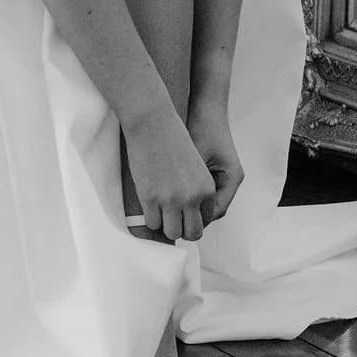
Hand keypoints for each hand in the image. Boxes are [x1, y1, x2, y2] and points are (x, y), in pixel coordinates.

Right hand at [123, 106, 216, 243]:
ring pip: (171, 233)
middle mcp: (192, 198)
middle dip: (183, 230)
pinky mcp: (150, 198)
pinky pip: (152, 223)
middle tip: (173, 220)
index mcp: (207, 188)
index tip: (184, 213)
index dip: (193, 218)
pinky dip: (151, 219)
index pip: (206, 219)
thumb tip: (188, 212)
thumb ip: (196, 189)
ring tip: (161, 214)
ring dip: (166, 227)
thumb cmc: (172, 140)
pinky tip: (149, 207)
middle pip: (193, 232)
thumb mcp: (194, 166)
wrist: (153, 123)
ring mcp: (171, 200)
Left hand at [187, 99, 244, 225]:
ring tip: (175, 210)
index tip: (179, 223)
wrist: (207, 110)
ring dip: (194, 207)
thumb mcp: (195, 159)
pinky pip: (205, 193)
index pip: (217, 210)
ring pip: (209, 203)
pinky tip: (178, 196)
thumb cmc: (204, 128)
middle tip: (175, 220)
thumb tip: (176, 207)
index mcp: (232, 178)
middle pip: (214, 210)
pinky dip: (193, 197)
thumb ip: (190, 184)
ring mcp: (224, 176)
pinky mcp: (215, 172)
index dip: (198, 219)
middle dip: (196, 216)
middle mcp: (231, 180)